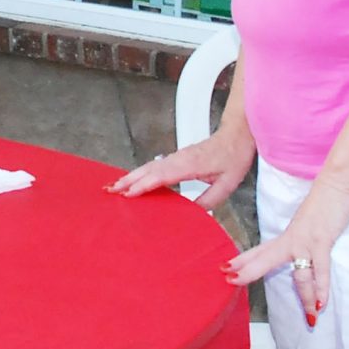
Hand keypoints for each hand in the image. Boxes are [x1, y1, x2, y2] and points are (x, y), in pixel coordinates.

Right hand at [107, 125, 255, 209]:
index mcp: (190, 165)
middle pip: (149, 169)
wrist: (237, 135)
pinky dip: (141, 172)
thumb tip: (191, 213)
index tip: (130, 193)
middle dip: (129, 180)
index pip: (162, 176)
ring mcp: (177, 157)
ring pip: (149, 166)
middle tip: (111, 190)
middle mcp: (180, 159)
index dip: (145, 185)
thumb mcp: (228, 184)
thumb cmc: (233, 157)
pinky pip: (155, 165)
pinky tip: (134, 179)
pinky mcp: (177, 158)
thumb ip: (209, 200)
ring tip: (115, 186)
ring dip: (131, 176)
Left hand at [225, 176, 348, 325]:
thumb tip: (301, 250)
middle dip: (248, 272)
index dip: (242, 260)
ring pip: (299, 274)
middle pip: (264, 259)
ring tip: (309, 318)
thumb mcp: (306, 222)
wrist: (336, 184)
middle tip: (231, 282)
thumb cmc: (324, 204)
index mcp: (287, 237)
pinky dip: (321, 288)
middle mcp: (291, 240)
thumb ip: (300, 237)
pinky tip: (321, 305)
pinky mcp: (322, 241)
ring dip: (305, 297)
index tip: (224, 268)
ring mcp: (305, 242)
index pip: (259, 251)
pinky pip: (320, 270)